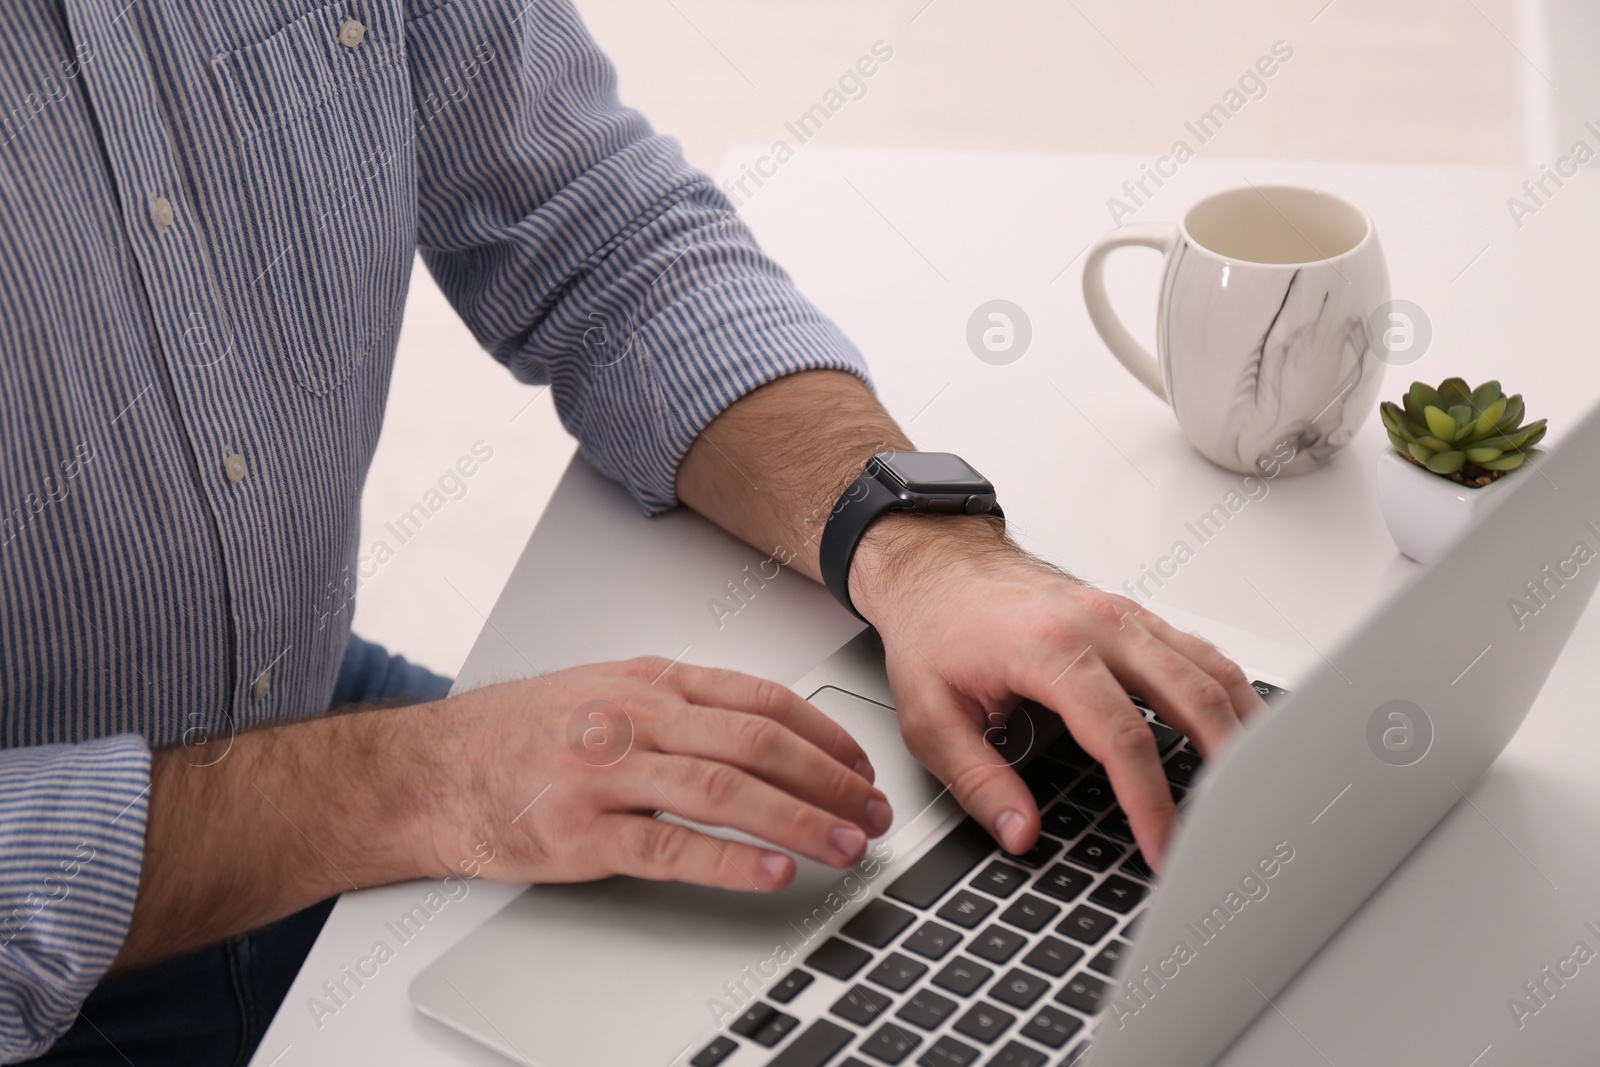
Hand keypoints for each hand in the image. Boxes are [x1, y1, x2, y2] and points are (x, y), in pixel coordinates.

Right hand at [411, 657, 892, 890]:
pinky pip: (671, 847)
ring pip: (725, 791)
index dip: (825, 734)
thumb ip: (679, 704)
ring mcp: (605, 773)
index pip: (761, 699)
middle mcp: (633, 718)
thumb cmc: (517, 733)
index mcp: (648, 682)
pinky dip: (732, 861)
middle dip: (830, 780)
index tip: (863, 765)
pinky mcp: (579, 833)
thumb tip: (766, 728)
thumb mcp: (604, 692)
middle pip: (757, 744)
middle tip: (873, 812)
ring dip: (801, 819)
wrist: (427, 772)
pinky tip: (775, 872)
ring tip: (847, 844)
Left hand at [850, 514, 1264, 872]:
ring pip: (1209, 669)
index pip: (1122, 738)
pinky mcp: (1132, 615)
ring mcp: (1122, 615)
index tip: (1163, 847)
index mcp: (1050, 649)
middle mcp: (1098, 625)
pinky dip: (1228, 692)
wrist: (936, 564)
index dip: (1149, 801)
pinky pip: (1198, 652)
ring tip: (1257, 786)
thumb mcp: (930, 716)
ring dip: (1241, 726)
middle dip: (1224, 768)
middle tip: (1234, 826)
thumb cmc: (934, 628)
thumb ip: (978, 780)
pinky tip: (1238, 728)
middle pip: (1192, 697)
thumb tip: (1020, 832)